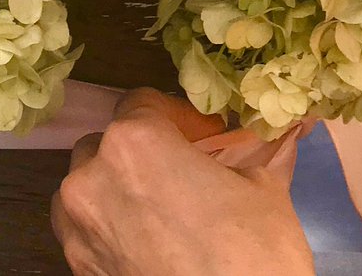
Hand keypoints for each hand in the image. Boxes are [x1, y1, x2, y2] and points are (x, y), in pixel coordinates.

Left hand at [50, 88, 314, 275]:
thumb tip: (284, 131)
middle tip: (185, 172)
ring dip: (118, 186)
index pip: (143, 102)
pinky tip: (149, 240)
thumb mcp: (266, 192)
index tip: (205, 136)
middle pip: (109, 143)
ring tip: (164, 208)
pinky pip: (85, 228)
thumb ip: (260, 152)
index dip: (177, 116)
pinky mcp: (77, 267)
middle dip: (144, 151)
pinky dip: (109, 225)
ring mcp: (78, 226)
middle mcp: (91, 177)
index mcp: (134, 142)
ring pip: (88, 185)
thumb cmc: (253, 256)